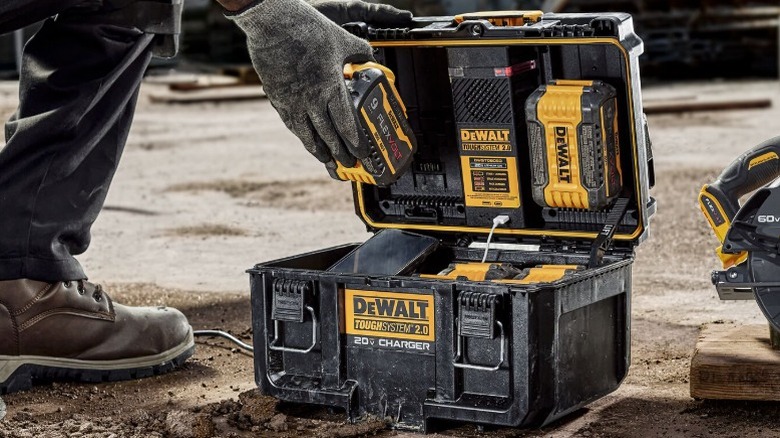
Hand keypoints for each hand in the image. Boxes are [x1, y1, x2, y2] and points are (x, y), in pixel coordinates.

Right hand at [228, 0, 410, 168]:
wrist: (273, 23)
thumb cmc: (307, 29)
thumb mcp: (342, 39)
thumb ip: (359, 53)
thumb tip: (371, 59)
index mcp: (330, 86)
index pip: (346, 124)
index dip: (354, 142)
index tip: (361, 154)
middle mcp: (312, 99)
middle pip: (328, 135)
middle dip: (340, 152)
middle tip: (348, 164)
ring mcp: (292, 100)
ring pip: (307, 134)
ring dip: (318, 150)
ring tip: (326, 160)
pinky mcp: (277, 97)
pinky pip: (291, 122)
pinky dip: (300, 134)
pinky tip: (304, 140)